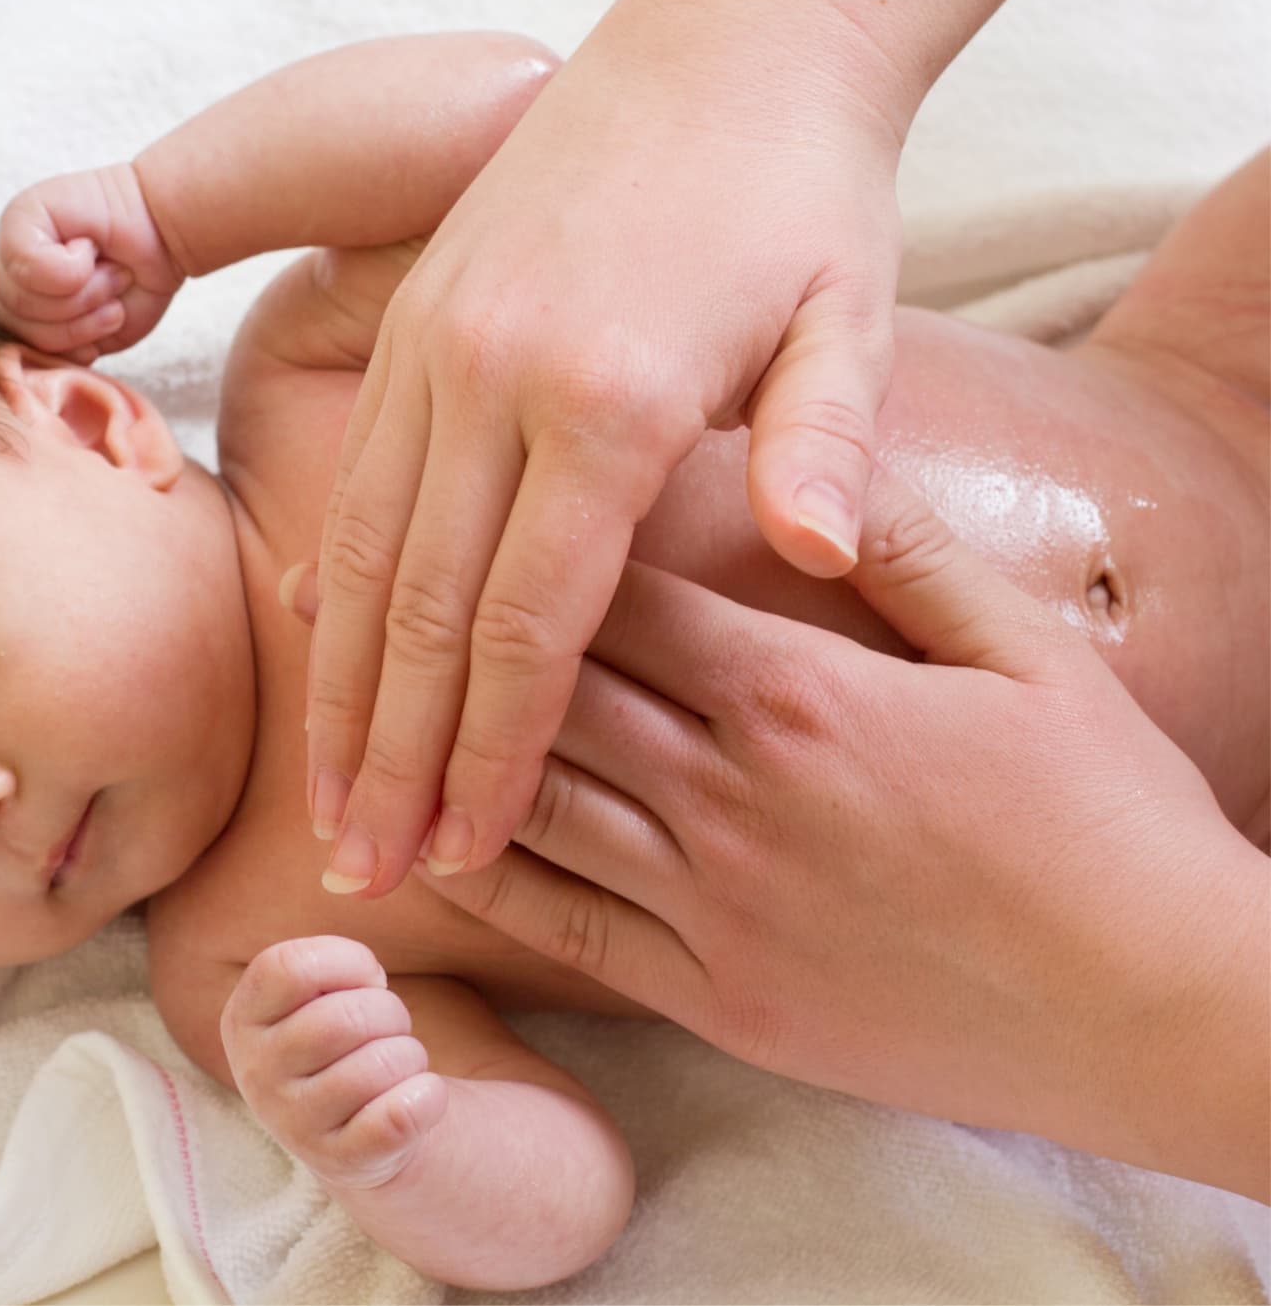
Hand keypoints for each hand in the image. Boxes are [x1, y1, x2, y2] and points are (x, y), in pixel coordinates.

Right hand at [0, 163, 183, 362]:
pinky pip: (63, 362)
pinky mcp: (68, 344)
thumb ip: (24, 256)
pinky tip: (112, 314)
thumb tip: (47, 304)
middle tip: (113, 267)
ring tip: (115, 285)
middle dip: (84, 293)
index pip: (14, 286)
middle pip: (26, 315)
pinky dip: (93, 342)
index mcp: (8, 252)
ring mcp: (39, 318)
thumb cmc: (106, 210)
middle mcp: (15, 286)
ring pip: (44, 342)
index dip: (62, 272)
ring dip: (93, 316)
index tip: (89, 244)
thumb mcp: (44, 208)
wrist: (157, 228)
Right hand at [220, 936, 446, 1189]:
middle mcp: (255, 1074)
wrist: (356, 1127)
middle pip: (346, 1016)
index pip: (290, 967)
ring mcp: (295, 1125)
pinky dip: (430, 1096)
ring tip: (397, 1064)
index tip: (365, 978)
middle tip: (390, 1026)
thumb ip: (323, 962)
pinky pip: (406, 1113)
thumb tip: (364, 959)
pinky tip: (417, 1098)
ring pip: (382, 1065)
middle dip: (390, 1012)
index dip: (346, 962)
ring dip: (411, 1056)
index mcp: (243, 1017)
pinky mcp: (344, 1163)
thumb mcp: (313, 993)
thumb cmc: (342, 1038)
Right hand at [306, 0, 907, 895]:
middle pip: (425, 613)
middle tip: (363, 875)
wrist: (717, 44)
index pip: (532, 623)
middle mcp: (493, 379)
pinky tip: (320, 656)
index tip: (462, 853)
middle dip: (392, 758)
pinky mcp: (412, 329)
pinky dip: (335, 584)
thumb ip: (827, 441)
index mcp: (606, 395)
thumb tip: (820, 560)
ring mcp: (436, 351)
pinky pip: (354, 480)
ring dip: (343, 692)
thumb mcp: (849, 309)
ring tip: (328, 804)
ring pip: (365, 558)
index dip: (492, 754)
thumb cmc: (797, 189)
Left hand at [425, 468, 1270, 1199]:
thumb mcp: (1027, 655)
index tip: (439, 497)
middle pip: (547, 689)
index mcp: (800, 690)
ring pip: (534, 804)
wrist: (1153, 1004)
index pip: (620, 595)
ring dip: (430, 754)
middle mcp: (732, 790)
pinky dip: (488, 878)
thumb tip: (809, 479)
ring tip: (343, 709)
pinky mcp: (717, 993)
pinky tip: (427, 840)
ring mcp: (716, 900)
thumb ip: (905, 556)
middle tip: (328, 592)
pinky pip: (569, 925)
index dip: (521, 544)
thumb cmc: (1107, 818)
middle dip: (434, 638)